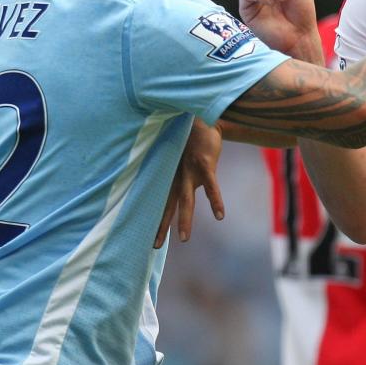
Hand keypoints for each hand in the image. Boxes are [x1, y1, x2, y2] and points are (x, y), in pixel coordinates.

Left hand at [155, 118, 223, 247]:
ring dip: (185, 219)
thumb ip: (178, 174)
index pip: (158, 201)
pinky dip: (216, 201)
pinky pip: (212, 187)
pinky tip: (220, 215)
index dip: (154, 219)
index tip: (146, 238)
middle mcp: (177, 175)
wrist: (203, 118)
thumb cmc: (189, 140)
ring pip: (186, 199)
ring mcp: (191, 170)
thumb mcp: (180, 158)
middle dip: (161, 225)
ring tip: (184, 239)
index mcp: (170, 175)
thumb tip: (176, 192)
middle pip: (167, 205)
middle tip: (154, 246)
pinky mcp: (206, 164)